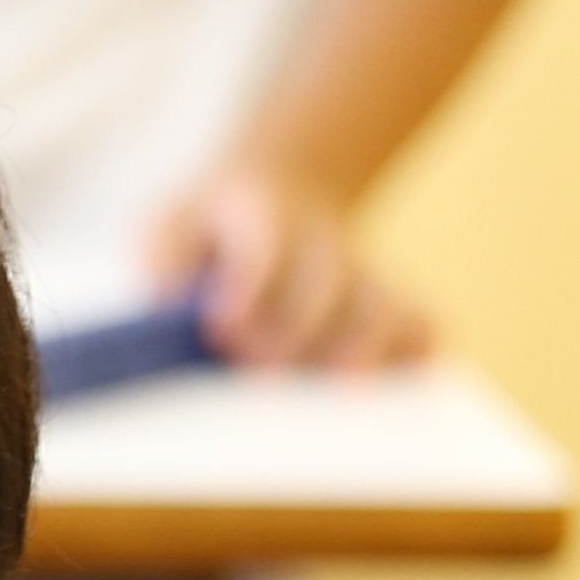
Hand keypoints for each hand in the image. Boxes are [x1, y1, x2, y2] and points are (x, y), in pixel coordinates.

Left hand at [136, 164, 432, 369]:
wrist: (274, 191)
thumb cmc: (209, 226)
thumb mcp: (171, 224)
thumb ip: (165, 262)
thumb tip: (166, 311)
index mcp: (263, 210)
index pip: (264, 242)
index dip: (249, 282)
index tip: (222, 327)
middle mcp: (320, 238)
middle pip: (326, 276)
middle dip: (300, 324)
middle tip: (265, 370)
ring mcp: (358, 269)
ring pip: (378, 300)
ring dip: (366, 342)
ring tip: (345, 387)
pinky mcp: (381, 300)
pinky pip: (414, 321)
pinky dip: (412, 349)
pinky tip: (399, 379)